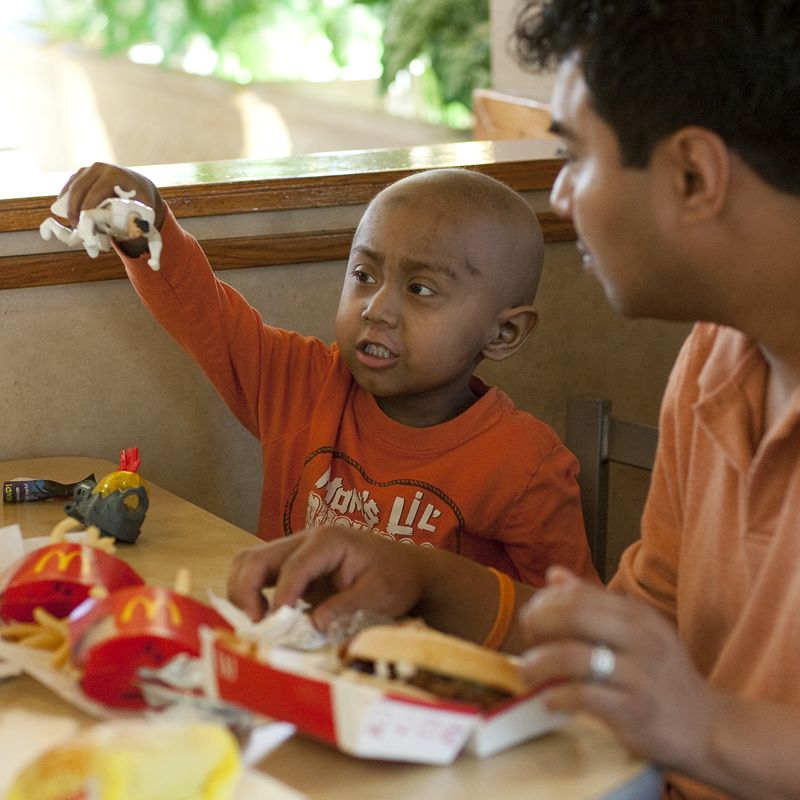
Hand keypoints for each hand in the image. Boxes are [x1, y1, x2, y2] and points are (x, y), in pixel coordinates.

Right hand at [55, 162, 165, 257]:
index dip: (87, 213)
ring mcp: (89, 169)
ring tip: (76, 227)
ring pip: (72, 190)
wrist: (139, 186)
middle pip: (79, 191)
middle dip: (75, 212)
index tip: (85, 231)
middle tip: (78, 232)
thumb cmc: (142, 205)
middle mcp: (101, 168)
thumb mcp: (146, 216)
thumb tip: (151, 264)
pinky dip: (66, 203)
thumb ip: (142, 234)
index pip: (95, 195)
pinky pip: (69, 188)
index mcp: (116, 176)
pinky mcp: (81, 173)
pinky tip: (70, 218)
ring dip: (69, 209)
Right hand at [227, 527, 427, 629]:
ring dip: (243, 592)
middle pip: (257, 557)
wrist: (408, 568)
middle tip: (254, 626)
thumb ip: (347, 606)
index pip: (293, 567)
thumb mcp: (381, 594)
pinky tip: (261, 619)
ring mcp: (297, 551)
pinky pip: (260, 574)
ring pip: (251, 562)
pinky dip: (251, 594)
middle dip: (246, 591)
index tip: (274, 626)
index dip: (280, 597)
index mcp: (329, 541)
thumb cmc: (398, 577)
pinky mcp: (293, 567)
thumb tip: (312, 624)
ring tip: (254, 624)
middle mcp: (307, 540)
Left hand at [517, 566, 719, 774]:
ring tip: (528, 674)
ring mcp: (640, 674)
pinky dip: (559, 697)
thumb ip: (593, 602)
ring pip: (574, 657)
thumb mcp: (636, 631)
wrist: (710, 727)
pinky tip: (551, 702)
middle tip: (526, 641)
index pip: (578, 595)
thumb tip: (554, 574)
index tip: (531, 619)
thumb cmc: (662, 675)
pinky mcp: (636, 711)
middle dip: (539, 625)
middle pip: (573, 616)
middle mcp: (640, 638)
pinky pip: (585, 696)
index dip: (545, 603)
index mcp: (637, 615)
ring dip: (540, 664)